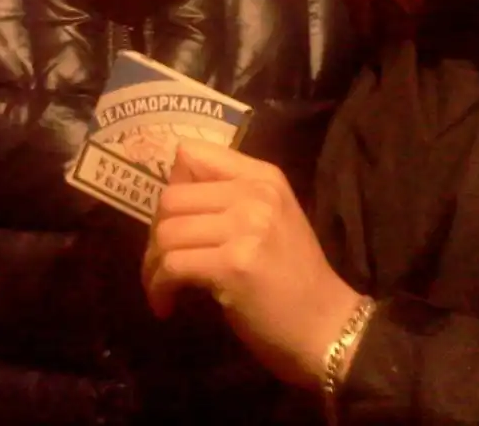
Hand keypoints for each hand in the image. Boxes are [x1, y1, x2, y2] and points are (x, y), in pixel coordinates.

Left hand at [142, 140, 362, 388]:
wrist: (325, 324)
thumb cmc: (293, 276)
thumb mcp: (269, 218)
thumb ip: (228, 197)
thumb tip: (169, 199)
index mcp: (263, 176)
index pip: (191, 153)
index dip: (173, 186)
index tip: (177, 219)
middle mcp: (255, 193)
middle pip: (171, 197)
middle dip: (156, 233)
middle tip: (164, 262)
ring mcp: (246, 227)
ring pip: (166, 233)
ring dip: (152, 265)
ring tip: (162, 286)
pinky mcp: (233, 265)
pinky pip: (172, 266)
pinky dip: (158, 287)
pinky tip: (166, 304)